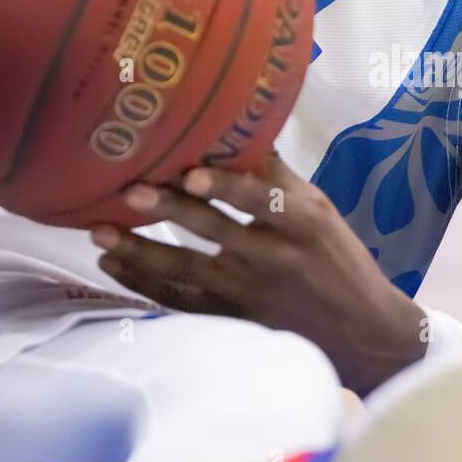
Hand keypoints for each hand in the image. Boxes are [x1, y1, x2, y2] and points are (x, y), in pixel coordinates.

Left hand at [90, 155, 428, 394]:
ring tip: (100, 233)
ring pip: (187, 272)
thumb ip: (275, 176)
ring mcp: (249, 294)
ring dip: (140, 251)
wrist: (362, 335)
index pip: (260, 200)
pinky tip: (113, 264)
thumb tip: (232, 127)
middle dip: (169, 213)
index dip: (225, 187)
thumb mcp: (320, 208)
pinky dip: (144, 284)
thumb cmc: (337, 258)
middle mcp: (273, 258)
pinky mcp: (233, 320)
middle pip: (215, 233)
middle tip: (129, 193)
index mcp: (301, 223)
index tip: (191, 174)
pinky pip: (181, 302)